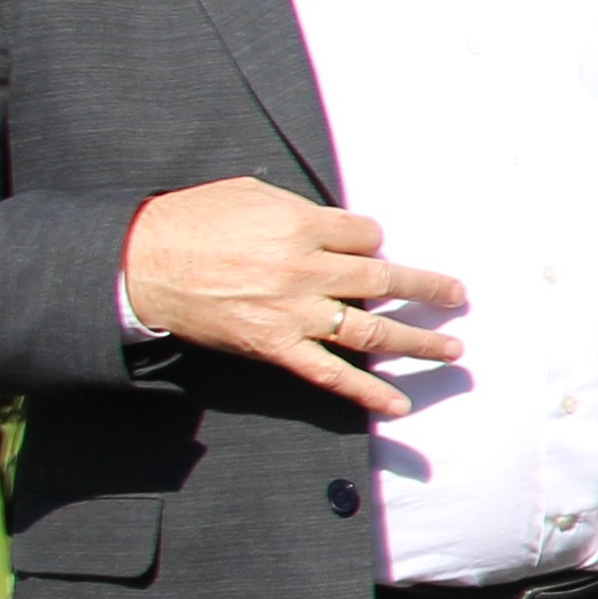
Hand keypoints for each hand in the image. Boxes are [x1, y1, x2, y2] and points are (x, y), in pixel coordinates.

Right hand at [121, 178, 468, 419]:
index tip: (369, 246)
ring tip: (452, 347)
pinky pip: (329, 374)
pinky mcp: (275, 347)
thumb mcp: (250, 194)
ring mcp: (294, 313)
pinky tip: (398, 404)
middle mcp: (306, 270)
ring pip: (371, 329)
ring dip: (418, 340)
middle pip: (383, 278)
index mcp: (302, 226)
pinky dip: (366, 391)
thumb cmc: (191, 222)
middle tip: (457, 296)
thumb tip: (337, 225)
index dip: (371, 241)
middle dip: (427, 287)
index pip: (366, 235)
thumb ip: (300, 210)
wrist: (140, 264)